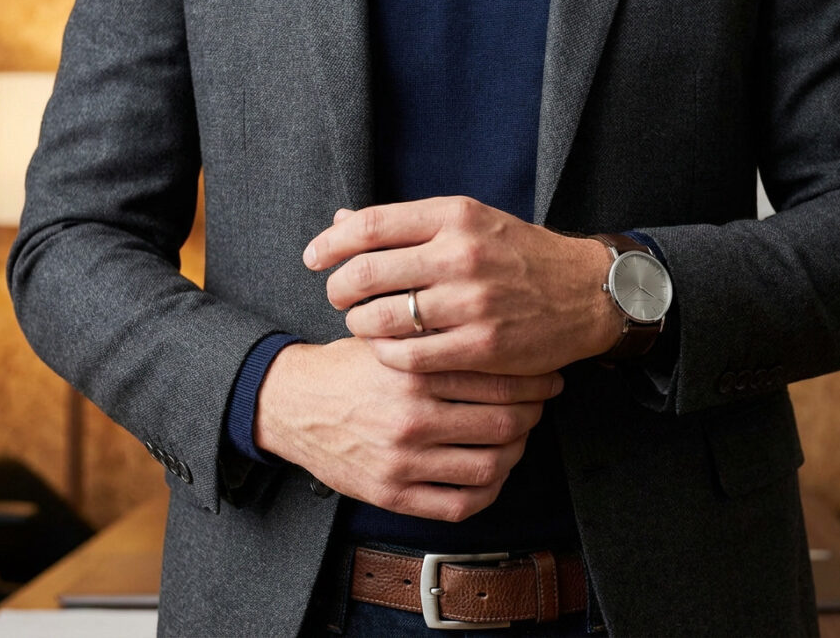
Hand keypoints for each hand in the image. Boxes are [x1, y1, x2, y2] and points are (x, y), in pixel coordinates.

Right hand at [253, 338, 563, 521]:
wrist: (292, 404)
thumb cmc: (347, 367)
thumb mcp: (389, 338)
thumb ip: (437, 337)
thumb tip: (498, 334)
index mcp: (415, 372)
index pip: (498, 379)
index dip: (534, 381)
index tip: (547, 378)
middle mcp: (412, 417)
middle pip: (504, 423)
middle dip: (533, 415)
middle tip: (538, 407)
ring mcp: (403, 461)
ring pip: (490, 466)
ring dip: (515, 453)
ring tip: (516, 439)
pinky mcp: (392, 494)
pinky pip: (460, 504)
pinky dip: (488, 491)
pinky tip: (492, 474)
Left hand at [302, 196, 623, 374]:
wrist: (586, 293)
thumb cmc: (520, 256)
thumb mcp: (470, 222)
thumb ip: (408, 225)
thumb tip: (341, 221)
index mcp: (455, 216)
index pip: (370, 225)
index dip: (330, 244)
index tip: (314, 259)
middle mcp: (461, 255)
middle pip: (366, 273)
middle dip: (338, 290)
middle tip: (337, 298)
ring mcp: (472, 302)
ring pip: (382, 318)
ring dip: (359, 325)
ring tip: (363, 325)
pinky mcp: (482, 346)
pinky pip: (410, 357)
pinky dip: (388, 356)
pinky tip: (388, 351)